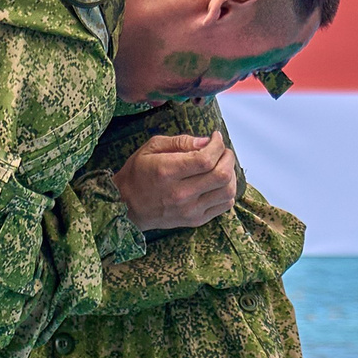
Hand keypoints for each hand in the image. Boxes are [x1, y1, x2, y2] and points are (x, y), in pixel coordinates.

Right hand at [114, 133, 237, 232]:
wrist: (126, 206)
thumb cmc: (138, 173)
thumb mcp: (151, 147)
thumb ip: (180, 141)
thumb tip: (206, 141)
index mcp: (168, 172)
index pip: (206, 159)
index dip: (218, 145)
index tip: (216, 137)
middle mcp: (180, 194)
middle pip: (221, 175)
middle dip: (228, 158)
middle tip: (223, 151)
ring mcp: (189, 210)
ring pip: (228, 192)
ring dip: (231, 175)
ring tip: (222, 166)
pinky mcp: (195, 220)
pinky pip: (224, 206)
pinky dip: (228, 191)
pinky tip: (218, 183)